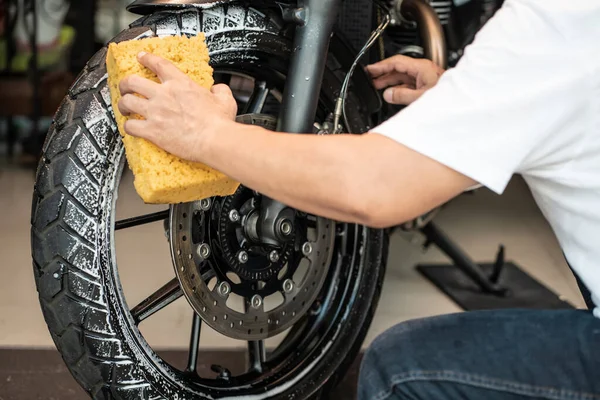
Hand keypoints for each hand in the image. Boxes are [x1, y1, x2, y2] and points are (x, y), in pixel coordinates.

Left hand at [118, 52, 237, 161]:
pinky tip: (130, 128)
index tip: (141, 57)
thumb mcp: (225, 100)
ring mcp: (156, 112)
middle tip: (126, 88)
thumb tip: (217, 89)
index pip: (158, 64)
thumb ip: (219, 91)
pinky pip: (130, 126)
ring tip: (124, 108)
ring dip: (123, 105)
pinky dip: (128, 127)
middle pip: (133, 81)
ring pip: (127, 102)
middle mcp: (164, 95)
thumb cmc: (219, 123)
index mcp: (180, 84)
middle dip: (125, 84)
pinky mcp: (152, 131)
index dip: (146, 58)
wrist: (214, 140)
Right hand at [366, 55, 444, 104]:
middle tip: (370, 78)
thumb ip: (402, 96)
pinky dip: (398, 88)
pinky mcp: (425, 85)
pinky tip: (392, 93)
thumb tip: (388, 94)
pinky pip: (408, 84)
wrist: (458, 101)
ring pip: (402, 77)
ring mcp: (424, 77)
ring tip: (377, 86)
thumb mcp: (420, 97)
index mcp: (421, 68)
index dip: (381, 65)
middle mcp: (422, 70)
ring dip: (389, 81)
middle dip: (383, 74)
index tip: (370, 69)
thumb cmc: (446, 96)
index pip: (396, 62)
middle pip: (398, 69)